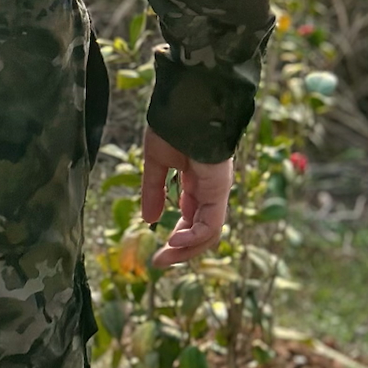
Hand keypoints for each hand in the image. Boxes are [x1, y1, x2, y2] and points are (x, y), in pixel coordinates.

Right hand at [142, 127, 233, 268]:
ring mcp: (216, 192)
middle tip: (158, 263)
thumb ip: (153, 191)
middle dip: (181, 250)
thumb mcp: (156, 163)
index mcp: (196, 183)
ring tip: (164, 257)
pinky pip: (210, 224)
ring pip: (208, 233)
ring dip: (187, 250)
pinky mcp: (219, 190)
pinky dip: (193, 237)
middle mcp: (209, 191)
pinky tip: (174, 241)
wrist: (187, 105)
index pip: (190, 219)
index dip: (176, 237)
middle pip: (201, 232)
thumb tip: (148, 220)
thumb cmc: (172, 126)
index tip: (157, 252)